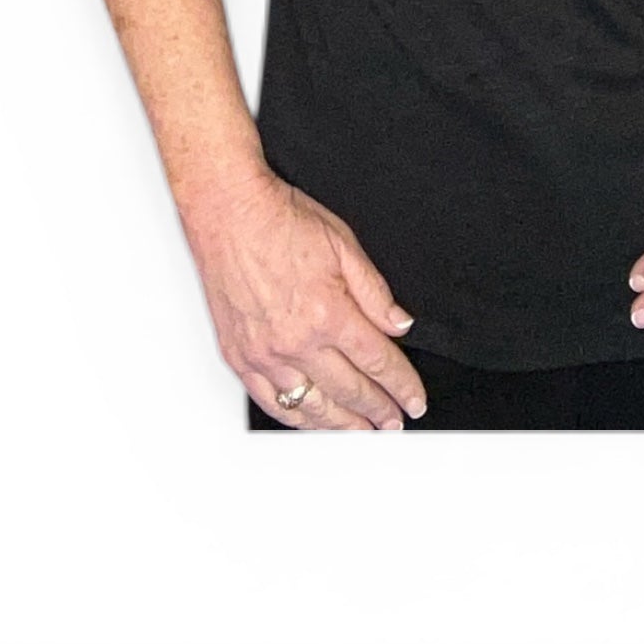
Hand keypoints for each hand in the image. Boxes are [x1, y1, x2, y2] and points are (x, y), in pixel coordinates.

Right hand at [181, 170, 428, 428]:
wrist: (228, 211)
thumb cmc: (280, 220)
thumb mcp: (343, 244)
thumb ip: (375, 291)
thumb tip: (399, 324)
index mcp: (329, 312)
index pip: (377, 362)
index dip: (402, 386)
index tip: (414, 400)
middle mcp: (297, 341)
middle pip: (350, 390)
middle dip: (379, 411)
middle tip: (395, 423)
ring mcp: (265, 354)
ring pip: (312, 406)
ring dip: (342, 425)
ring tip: (362, 432)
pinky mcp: (239, 357)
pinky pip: (271, 402)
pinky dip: (296, 418)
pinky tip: (312, 421)